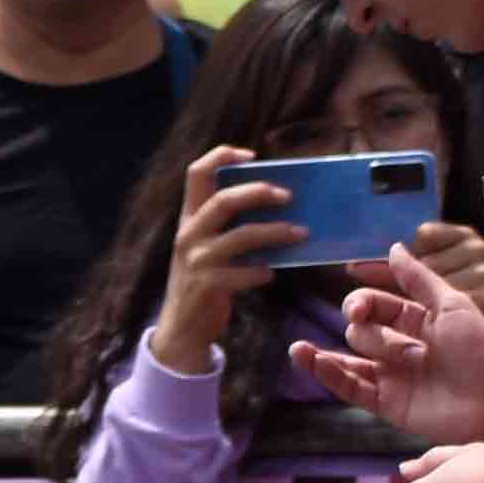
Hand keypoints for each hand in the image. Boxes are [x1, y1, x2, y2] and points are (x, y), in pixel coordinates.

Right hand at [150, 145, 301, 365]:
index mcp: (190, 218)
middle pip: (223, 199)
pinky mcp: (206, 285)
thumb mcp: (209, 246)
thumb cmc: (206, 279)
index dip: (222, 156)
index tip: (251, 156)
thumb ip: (231, 224)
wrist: (182, 327)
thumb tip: (282, 204)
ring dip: (276, 232)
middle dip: (259, 192)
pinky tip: (271, 273)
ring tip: (301, 232)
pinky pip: (243, 272)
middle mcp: (188, 234)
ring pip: (240, 235)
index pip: (196, 173)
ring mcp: (196, 260)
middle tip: (289, 196)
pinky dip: (262, 271)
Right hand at [292, 240, 483, 445]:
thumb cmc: (480, 352)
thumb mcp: (453, 305)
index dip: (362, 302)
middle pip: (362, 331)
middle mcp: (399, 346)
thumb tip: (393, 247)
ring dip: (327, 353)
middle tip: (415, 353)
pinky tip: (308, 361)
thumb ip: (418, 279)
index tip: (360, 308)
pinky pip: (349, 388)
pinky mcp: (385, 403)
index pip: (375, 304)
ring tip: (302, 349)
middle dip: (379, 337)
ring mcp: (391, 376)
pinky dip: (327, 375)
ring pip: (348, 358)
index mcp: (417, 320)